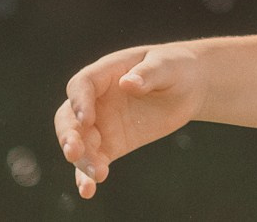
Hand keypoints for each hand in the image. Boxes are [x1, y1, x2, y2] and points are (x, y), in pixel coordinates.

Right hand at [54, 41, 208, 198]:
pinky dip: (87, 176)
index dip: (79, 102)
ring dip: (82, 160)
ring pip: (80, 143)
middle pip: (68, 117)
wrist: (188, 88)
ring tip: (97, 175)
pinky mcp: (111, 145)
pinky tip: (88, 190)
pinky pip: (94, 161)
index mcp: (106, 73)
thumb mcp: (166, 66)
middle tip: (74, 151)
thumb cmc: (174, 68)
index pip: (82, 85)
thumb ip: (148, 74)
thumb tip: (128, 83)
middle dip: (68, 135)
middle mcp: (96, 99)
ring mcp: (101, 124)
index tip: (87, 119)